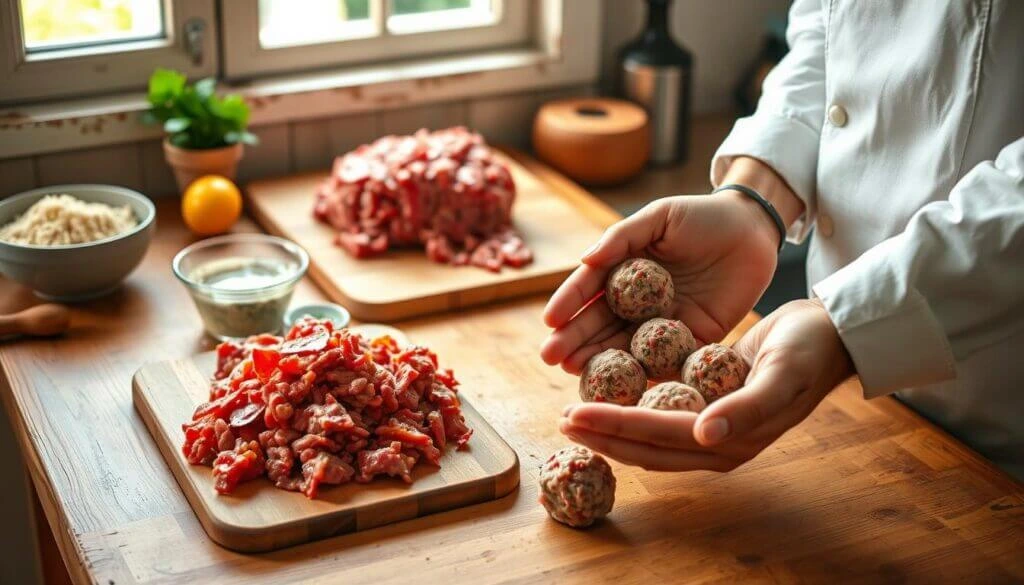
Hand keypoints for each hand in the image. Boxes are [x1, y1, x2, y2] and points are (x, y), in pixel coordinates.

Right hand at [541, 191, 778, 373]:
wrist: (754, 230)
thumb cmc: (703, 216)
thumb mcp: (660, 217)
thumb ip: (623, 237)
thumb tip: (585, 258)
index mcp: (624, 269)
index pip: (590, 288)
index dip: (569, 304)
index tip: (550, 321)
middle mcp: (637, 300)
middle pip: (600, 322)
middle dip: (574, 339)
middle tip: (550, 357)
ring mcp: (662, 321)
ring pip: (624, 345)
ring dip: (598, 359)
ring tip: (573, 371)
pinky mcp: (693, 338)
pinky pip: (665, 358)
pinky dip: (644, 373)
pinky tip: (623, 385)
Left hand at [557, 299, 854, 471]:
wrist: (830, 334)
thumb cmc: (810, 351)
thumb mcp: (782, 375)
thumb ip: (745, 408)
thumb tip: (705, 435)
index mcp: (732, 440)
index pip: (659, 437)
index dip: (614, 427)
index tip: (574, 414)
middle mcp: (717, 441)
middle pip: (646, 446)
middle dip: (602, 434)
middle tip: (560, 418)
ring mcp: (711, 427)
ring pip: (648, 436)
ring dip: (611, 426)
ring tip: (573, 411)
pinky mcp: (707, 406)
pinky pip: (660, 414)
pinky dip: (631, 408)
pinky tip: (606, 391)